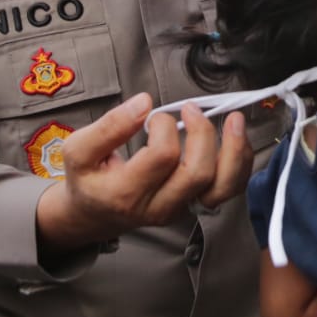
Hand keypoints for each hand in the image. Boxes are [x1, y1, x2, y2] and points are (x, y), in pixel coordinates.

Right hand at [36, 94, 252, 251]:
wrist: (90, 215)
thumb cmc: (87, 178)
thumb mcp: (78, 149)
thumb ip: (109, 126)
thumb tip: (144, 102)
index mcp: (126, 193)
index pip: (162, 157)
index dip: (165, 126)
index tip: (154, 116)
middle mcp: (157, 207)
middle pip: (197, 173)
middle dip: (203, 133)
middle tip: (191, 109)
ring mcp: (179, 209)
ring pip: (221, 187)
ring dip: (234, 151)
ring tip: (235, 120)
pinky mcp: (192, 205)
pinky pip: (227, 189)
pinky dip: (238, 163)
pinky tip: (236, 140)